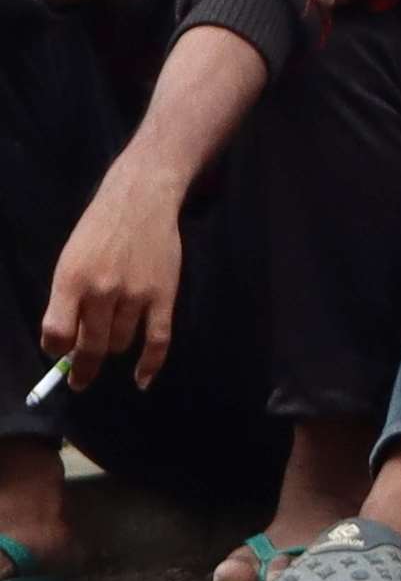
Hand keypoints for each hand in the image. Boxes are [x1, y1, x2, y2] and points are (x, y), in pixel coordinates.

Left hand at [42, 160, 181, 382]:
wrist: (141, 201)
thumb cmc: (97, 230)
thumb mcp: (69, 261)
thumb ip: (66, 300)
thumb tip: (68, 342)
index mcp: (71, 281)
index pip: (56, 334)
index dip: (55, 349)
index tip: (59, 352)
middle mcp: (102, 291)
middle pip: (89, 346)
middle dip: (83, 367)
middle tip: (79, 379)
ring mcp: (135, 295)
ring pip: (120, 343)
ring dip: (113, 347)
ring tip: (112, 339)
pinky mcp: (164, 296)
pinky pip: (157, 340)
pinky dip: (150, 365)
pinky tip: (141, 380)